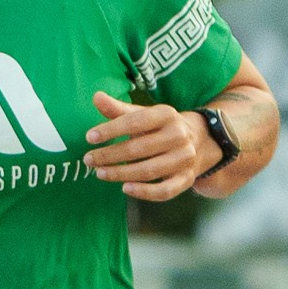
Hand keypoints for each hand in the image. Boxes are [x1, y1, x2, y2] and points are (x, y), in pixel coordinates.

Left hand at [85, 92, 211, 202]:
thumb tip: (96, 97)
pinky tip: (125, 188)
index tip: (89, 137)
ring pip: (149, 170)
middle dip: (110, 155)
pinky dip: (144, 192)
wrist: (199, 141)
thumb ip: (118, 109)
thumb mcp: (142, 114)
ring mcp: (184, 159)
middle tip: (89, 159)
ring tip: (100, 173)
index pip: (135, 122)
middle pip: (138, 149)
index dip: (110, 130)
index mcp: (166, 115)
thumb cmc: (160, 127)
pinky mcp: (186, 178)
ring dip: (121, 174)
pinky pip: (165, 191)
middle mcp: (179, 135)